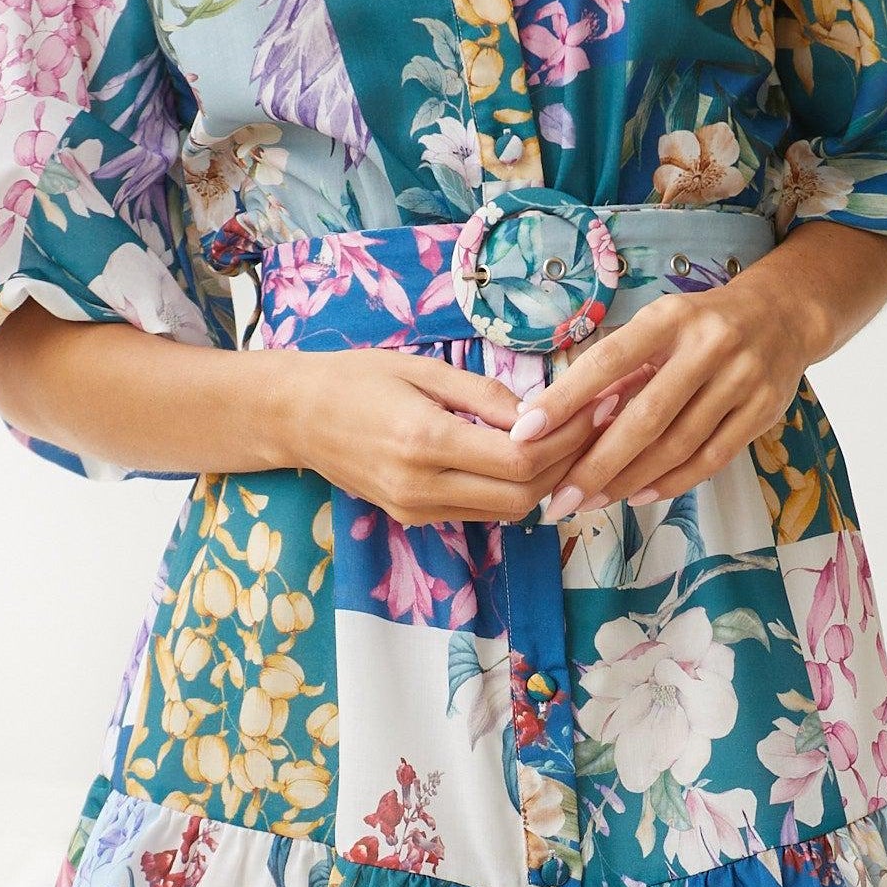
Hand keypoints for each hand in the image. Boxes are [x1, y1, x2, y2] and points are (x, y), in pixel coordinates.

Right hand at [285, 347, 612, 530]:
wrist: (294, 416)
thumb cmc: (356, 378)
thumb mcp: (421, 369)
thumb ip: (483, 395)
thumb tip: (540, 413)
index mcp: (423, 441)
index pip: (518, 459)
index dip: (565, 439)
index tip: (592, 408)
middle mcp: (421, 486)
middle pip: (522, 494)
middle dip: (566, 462)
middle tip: (591, 424)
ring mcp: (415, 509)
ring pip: (508, 510)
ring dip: (544, 480)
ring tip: (568, 440)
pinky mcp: (413, 517)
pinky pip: (481, 512)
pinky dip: (513, 489)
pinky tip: (527, 458)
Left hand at [503, 228, 886, 516]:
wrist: (785, 315)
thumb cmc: (702, 325)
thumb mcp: (661, 325)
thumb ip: (621, 368)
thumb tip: (559, 417)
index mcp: (671, 317)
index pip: (609, 360)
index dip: (566, 398)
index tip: (527, 431)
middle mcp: (709, 346)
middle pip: (645, 417)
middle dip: (597, 464)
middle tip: (559, 497)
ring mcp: (742, 380)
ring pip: (678, 445)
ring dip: (629, 480)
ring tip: (591, 501)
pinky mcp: (764, 411)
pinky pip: (711, 459)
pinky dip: (671, 483)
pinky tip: (638, 496)